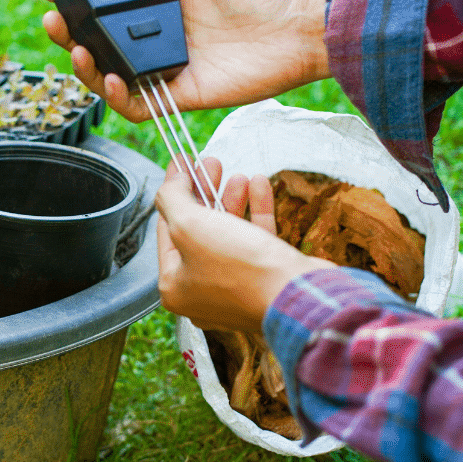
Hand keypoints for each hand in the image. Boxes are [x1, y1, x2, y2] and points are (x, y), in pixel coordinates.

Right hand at [34, 0, 330, 122]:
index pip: (105, 12)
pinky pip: (139, 107)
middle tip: (52, 18)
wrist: (298, 28)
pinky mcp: (182, 97)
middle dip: (68, 35)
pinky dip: (118, 98)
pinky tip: (110, 78)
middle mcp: (158, 44)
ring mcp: (168, 72)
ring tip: (75, 47)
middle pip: (99, 47)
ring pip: (110, 80)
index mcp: (159, 12)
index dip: (74, 3)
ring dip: (85, 69)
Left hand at [154, 157, 333, 330]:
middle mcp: (201, 291)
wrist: (296, 296)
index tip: (182, 165)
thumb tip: (171, 181)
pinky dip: (256, 211)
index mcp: (175, 285)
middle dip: (206, 193)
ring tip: (238, 175)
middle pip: (197, 230)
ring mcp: (234, 288)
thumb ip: (172, 198)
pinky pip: (254, 241)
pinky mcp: (264, 281)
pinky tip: (259, 185)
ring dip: (232, 200)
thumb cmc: (239, 268)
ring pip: (228, 234)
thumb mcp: (190, 225)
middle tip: (211, 165)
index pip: (166, 229)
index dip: (174, 192)